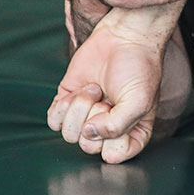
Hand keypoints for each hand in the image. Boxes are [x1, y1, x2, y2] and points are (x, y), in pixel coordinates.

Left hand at [47, 16, 171, 163]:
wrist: (123, 37)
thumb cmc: (139, 68)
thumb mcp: (140, 101)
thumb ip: (118, 126)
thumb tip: (89, 134)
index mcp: (130, 135)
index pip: (113, 157)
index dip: (112, 139)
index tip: (118, 115)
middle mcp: (107, 130)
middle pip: (88, 147)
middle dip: (94, 119)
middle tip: (106, 99)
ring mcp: (85, 117)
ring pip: (69, 135)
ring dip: (80, 108)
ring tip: (95, 89)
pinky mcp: (68, 103)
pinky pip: (53, 121)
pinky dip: (62, 106)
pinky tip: (78, 91)